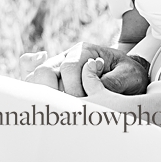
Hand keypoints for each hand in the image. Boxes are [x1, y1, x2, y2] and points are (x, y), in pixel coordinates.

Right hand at [25, 44, 147, 96]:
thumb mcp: (129, 76)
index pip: (68, 69)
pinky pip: (31, 78)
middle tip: (71, 107)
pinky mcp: (53, 78)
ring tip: (61, 109)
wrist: (128, 74)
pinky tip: (42, 100)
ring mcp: (57, 66)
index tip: (87, 103)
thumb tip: (95, 92)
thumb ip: (113, 82)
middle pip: (44, 71)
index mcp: (85, 51)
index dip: (75, 89)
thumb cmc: (129, 75)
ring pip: (35, 78)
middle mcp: (67, 56)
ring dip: (44, 96)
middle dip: (55, 93)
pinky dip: (33, 90)